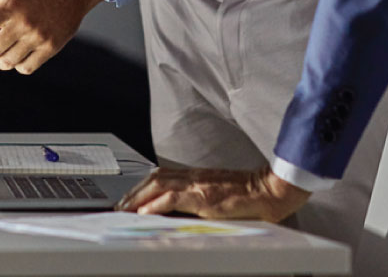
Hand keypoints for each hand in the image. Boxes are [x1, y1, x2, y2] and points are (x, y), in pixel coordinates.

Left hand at [116, 166, 310, 223]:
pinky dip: (155, 205)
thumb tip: (180, 209)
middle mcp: (195, 176)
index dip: (143, 185)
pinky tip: (145, 213)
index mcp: (198, 175)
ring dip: (138, 196)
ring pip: (159, 184)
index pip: (163, 175)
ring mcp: (198, 184)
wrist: (268, 190)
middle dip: (134, 191)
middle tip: (119, 206)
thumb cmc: (249, 195)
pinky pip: (173, 198)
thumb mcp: (219, 195)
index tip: (129, 198)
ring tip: (124, 209)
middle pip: (156, 177)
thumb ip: (200, 197)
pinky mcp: (204, 196)